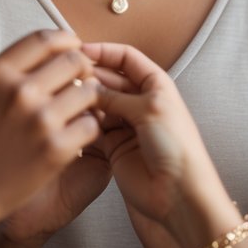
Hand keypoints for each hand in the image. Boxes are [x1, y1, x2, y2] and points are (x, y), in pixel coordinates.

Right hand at [0, 30, 100, 241]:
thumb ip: (11, 71)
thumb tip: (51, 52)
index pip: (45, 39)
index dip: (66, 40)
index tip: (74, 46)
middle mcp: (19, 90)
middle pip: (72, 60)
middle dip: (83, 69)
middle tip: (83, 80)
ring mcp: (40, 119)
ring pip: (88, 91)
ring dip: (89, 100)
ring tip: (81, 110)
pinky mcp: (56, 149)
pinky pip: (91, 125)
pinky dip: (89, 129)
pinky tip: (78, 135)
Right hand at [85, 42, 244, 247]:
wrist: (178, 196)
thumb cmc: (177, 149)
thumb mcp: (148, 110)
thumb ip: (115, 95)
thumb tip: (90, 84)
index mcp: (157, 86)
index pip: (127, 58)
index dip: (105, 52)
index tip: (81, 50)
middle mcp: (141, 103)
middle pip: (110, 79)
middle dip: (91, 75)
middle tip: (69, 75)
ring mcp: (127, 125)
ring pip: (99, 103)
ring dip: (86, 99)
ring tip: (69, 96)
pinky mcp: (114, 146)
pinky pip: (94, 126)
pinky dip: (84, 120)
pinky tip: (74, 117)